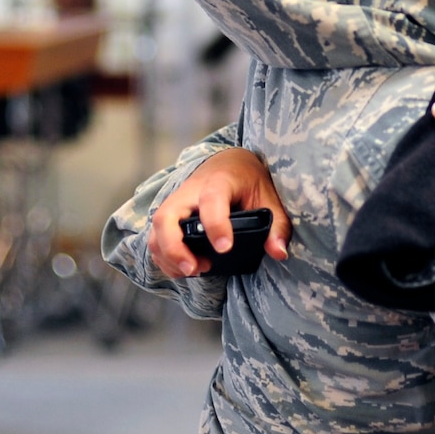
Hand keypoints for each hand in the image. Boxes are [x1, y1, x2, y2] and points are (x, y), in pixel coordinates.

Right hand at [148, 148, 292, 276]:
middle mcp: (190, 191)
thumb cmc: (249, 180)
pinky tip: (187, 268)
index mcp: (219, 181)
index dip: (216, 225)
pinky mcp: (170, 216)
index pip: (211, 200)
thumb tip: (278, 252)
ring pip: (156, 230)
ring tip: (195, 270)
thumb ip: (277, 225)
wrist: (229, 163)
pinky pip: (156, 238)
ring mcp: (176, 203)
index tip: (225, 248)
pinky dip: (165, 258)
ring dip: (168, 256)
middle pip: (166, 216)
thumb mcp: (269, 197)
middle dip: (174, 247)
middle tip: (194, 268)